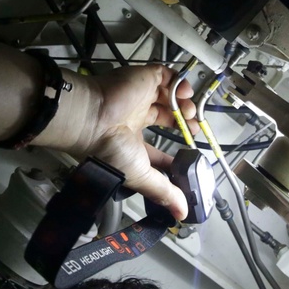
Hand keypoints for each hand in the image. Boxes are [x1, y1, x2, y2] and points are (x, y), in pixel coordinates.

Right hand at [53, 65, 197, 220]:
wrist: (94, 119)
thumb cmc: (109, 149)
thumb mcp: (140, 175)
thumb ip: (163, 192)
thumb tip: (182, 214)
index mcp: (131, 139)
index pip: (158, 147)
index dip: (175, 153)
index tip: (190, 160)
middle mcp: (136, 116)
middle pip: (167, 116)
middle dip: (185, 123)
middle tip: (194, 129)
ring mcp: (141, 96)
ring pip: (170, 95)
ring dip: (185, 105)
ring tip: (189, 113)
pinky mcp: (145, 78)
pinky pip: (168, 75)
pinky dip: (181, 82)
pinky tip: (183, 94)